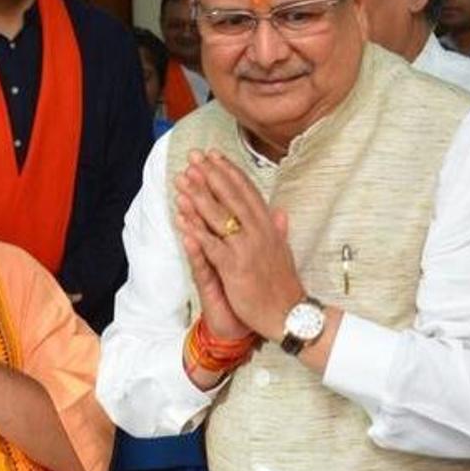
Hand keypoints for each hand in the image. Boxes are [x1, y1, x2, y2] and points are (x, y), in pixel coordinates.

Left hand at [174, 150, 302, 341]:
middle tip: (194, 156)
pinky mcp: (235, 268)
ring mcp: (247, 249)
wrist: (288, 315)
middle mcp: (259, 233)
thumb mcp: (284, 252)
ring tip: (183, 179)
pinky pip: (212, 245)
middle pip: (231, 197)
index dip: (230, 172)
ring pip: (220, 216)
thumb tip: (280, 211)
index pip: (247, 192)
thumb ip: (278, 229)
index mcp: (268, 227)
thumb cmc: (283, 285)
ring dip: (199, 196)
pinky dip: (196, 230)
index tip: (215, 155)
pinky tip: (181, 218)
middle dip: (211, 174)